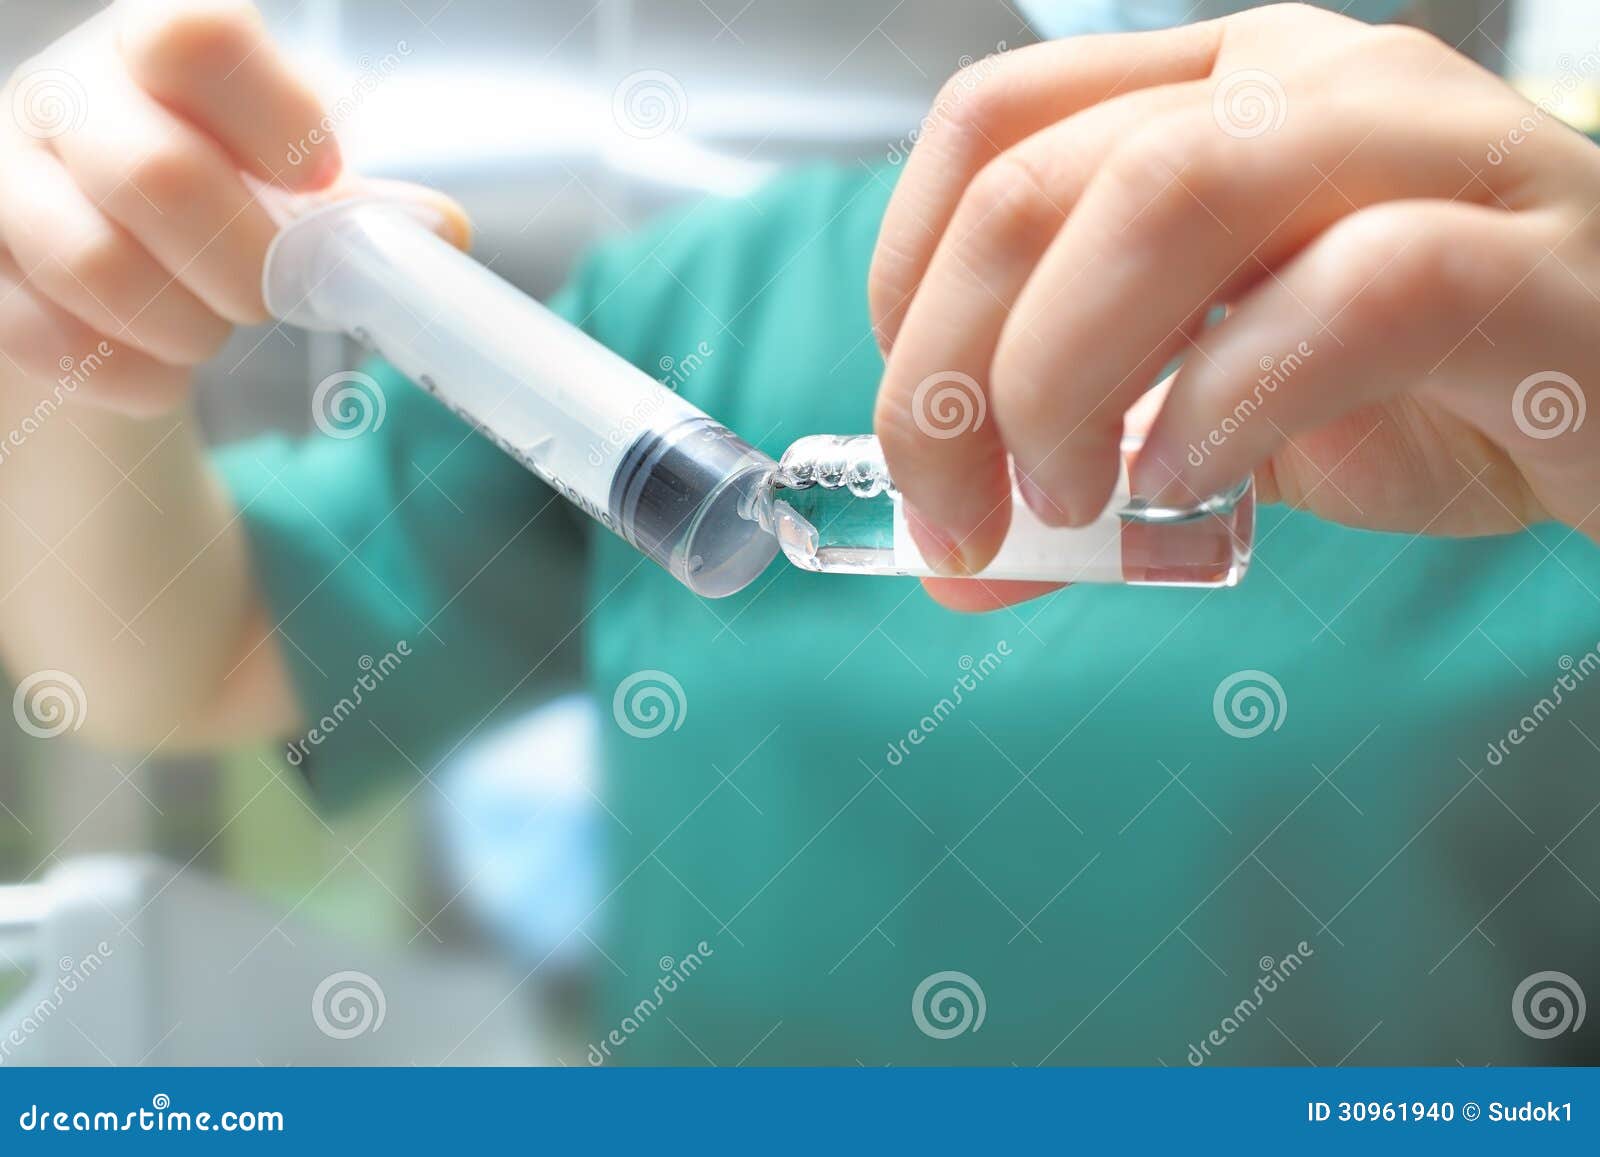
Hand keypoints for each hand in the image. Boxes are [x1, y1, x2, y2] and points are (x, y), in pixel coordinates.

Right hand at [0, 0, 466, 414]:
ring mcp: (1, 176)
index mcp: (156, 48)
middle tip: (266, 296)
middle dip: (243, 267)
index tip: (319, 179)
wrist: (92, 264)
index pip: (199, 37)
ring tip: (208, 330)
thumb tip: (442, 235)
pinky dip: (132, 377)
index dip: (274, 118)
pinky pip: (51, 340)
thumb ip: (356, 211)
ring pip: (97, 265)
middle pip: (159, 174)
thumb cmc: (209, 208)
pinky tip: (155, 365)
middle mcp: (64, 94)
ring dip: (186, 329)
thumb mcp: (283, 192)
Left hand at [869, 2, 1599, 610]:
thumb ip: (1085, 470)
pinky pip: (1349, 294)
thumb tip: (956, 562)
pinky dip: (1225, 405)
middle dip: (948, 377)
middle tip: (960, 515)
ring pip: (1167, 194)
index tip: (922, 432)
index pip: (988, 126)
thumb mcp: (1220, 423)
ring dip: (1061, 375)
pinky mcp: (1529, 260)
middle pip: (1035, 181)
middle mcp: (1306, 85)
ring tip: (1072, 499)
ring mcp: (1427, 151)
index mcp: (1213, 94)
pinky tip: (1191, 482)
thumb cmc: (1436, 390)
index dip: (909, 283)